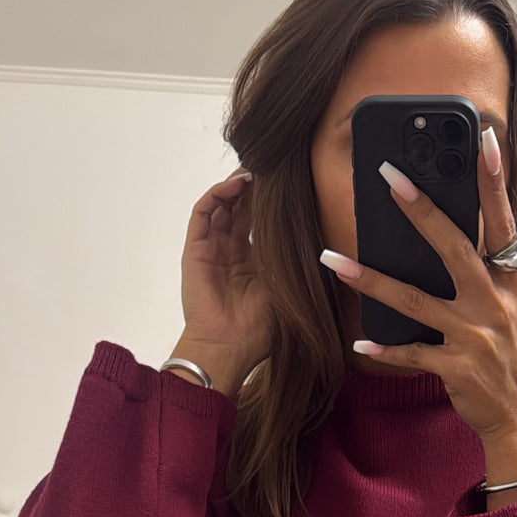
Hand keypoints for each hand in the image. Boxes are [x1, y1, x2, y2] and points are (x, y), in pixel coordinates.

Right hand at [179, 170, 275, 374]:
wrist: (229, 347)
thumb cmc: (258, 331)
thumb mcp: (285, 290)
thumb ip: (292, 265)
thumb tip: (321, 244)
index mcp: (249, 263)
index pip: (255, 221)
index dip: (266, 202)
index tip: (284, 184)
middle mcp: (227, 253)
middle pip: (238, 208)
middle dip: (252, 188)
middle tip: (269, 168)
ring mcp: (210, 250)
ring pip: (220, 205)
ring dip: (235, 185)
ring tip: (254, 172)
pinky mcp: (195, 250)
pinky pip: (203, 212)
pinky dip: (217, 194)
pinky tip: (235, 184)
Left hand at [318, 131, 516, 441]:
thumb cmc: (514, 363)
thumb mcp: (516, 312)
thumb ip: (492, 276)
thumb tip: (459, 238)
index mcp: (512, 284)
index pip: (503, 223)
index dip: (494, 182)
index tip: (484, 141)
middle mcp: (495, 304)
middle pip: (453, 247)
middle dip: (420, 210)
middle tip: (388, 176)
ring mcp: (475, 337)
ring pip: (414, 301)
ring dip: (370, 280)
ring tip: (332, 261)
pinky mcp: (457, 369)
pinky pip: (412, 353)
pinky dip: (385, 349)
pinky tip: (358, 344)